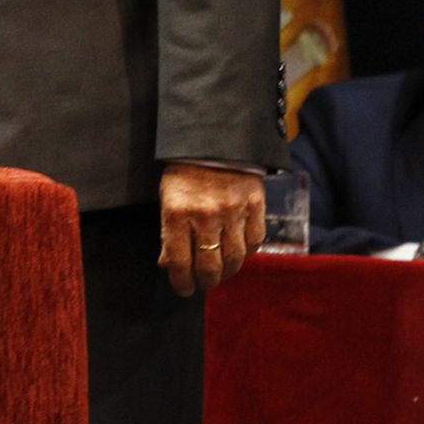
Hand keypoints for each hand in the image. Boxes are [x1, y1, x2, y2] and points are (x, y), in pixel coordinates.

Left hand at [159, 163, 264, 297]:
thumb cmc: (184, 169)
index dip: (182, 283)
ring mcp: (232, 209)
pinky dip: (248, 251)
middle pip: (210, 267)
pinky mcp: (254, 202)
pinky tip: (239, 250)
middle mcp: (205, 215)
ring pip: (235, 258)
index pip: (180, 263)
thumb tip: (168, 265)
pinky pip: (255, 240)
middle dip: (206, 282)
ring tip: (222, 271)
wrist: (212, 134)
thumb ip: (168, 233)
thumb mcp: (168, 198)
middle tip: (204, 283)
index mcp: (177, 213)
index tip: (184, 289)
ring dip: (228, 271)